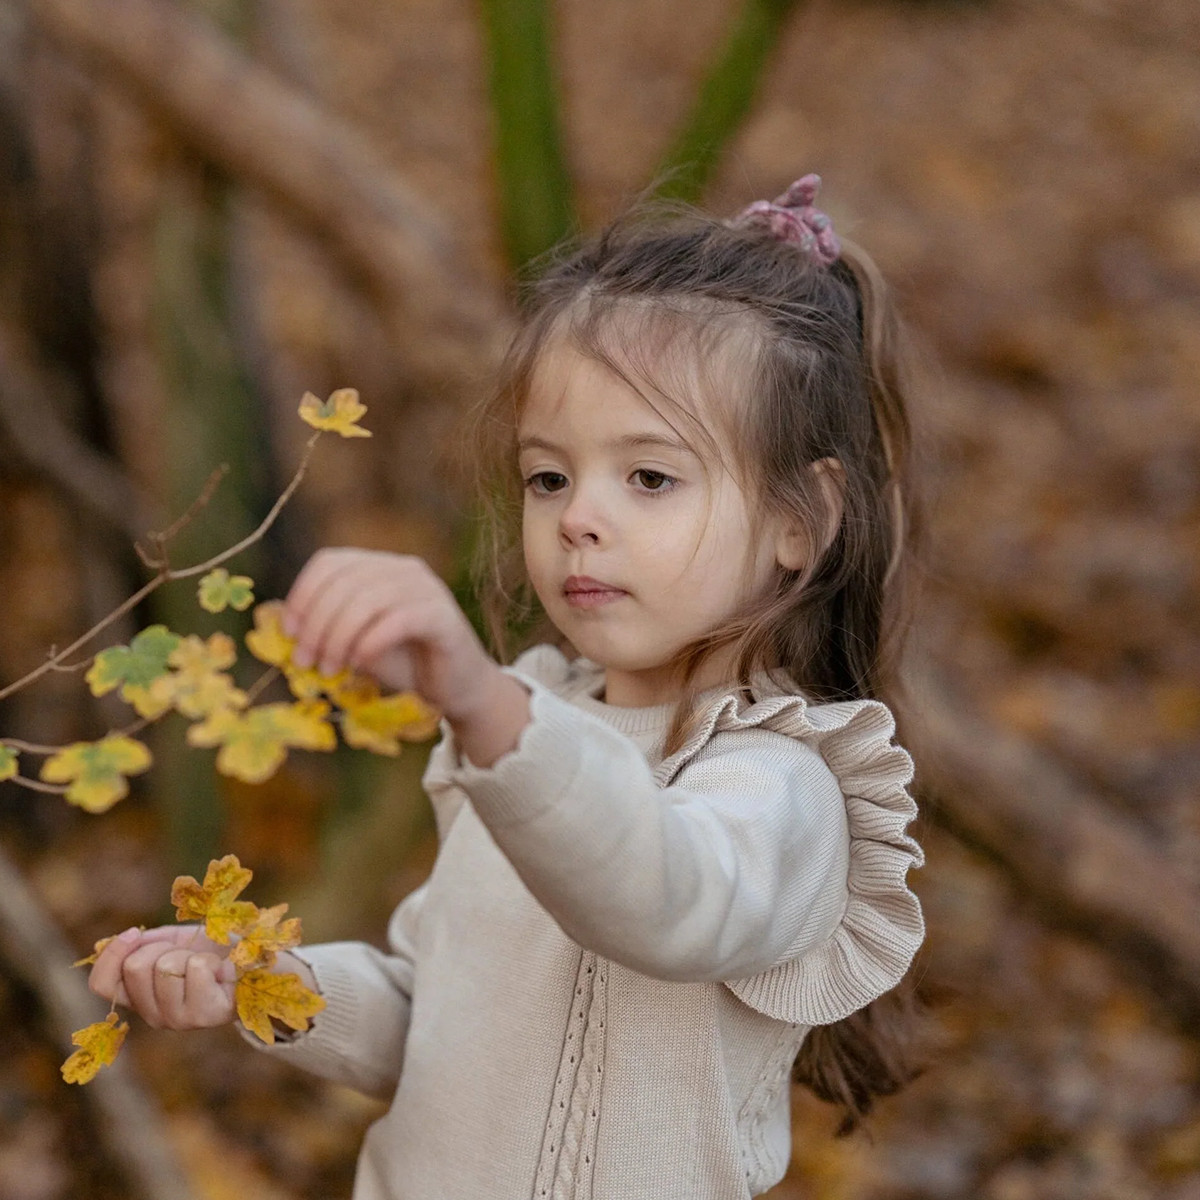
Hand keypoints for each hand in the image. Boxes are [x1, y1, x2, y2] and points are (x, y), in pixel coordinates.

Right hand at [88, 925, 235, 1029]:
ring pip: (166, 966)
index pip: (102, 985)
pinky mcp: (205, 1015)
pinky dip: (212, 959)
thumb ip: (144, 944)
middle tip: (188, 954)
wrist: (253, 960)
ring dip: (190, 954)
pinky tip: (223, 972)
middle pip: (136, 967)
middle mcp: (154, 1015)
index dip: (112, 954)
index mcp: (140, 998)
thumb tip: (114, 942)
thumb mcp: (172, 942)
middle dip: (163, 947)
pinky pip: (196, 967)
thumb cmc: (211, 951)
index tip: (134, 932)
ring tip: (208, 965)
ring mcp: (178, 1019)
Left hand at [283, 549, 529, 765]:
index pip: (330, 562)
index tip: (290, 634)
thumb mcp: (354, 642)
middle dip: (316, 624)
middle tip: (305, 661)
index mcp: (379, 566)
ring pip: (367, 600)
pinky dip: (370, 642)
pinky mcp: (443, 615)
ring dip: (338, 638)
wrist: (456, 689)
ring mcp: (427, 588)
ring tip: (329, 670)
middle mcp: (404, 568)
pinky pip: (398, 620)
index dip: (303, 595)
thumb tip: (278, 621)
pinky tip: (360, 663)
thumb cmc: (403, 664)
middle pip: (344, 582)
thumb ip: (326, 627)